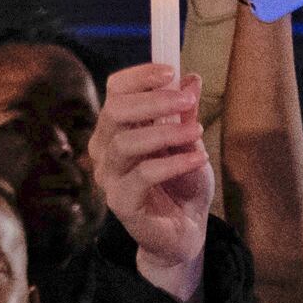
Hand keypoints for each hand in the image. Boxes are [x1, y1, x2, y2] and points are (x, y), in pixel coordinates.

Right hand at [91, 60, 213, 302]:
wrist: (186, 231)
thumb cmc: (182, 185)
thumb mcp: (190, 142)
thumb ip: (186, 114)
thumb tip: (191, 79)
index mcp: (116, 129)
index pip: (115, 91)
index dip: (140, 76)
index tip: (171, 71)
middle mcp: (105, 150)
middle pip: (115, 111)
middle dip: (153, 100)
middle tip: (188, 100)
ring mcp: (109, 178)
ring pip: (125, 143)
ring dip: (165, 132)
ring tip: (197, 132)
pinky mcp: (120, 203)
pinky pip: (142, 175)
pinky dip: (173, 163)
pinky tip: (197, 159)